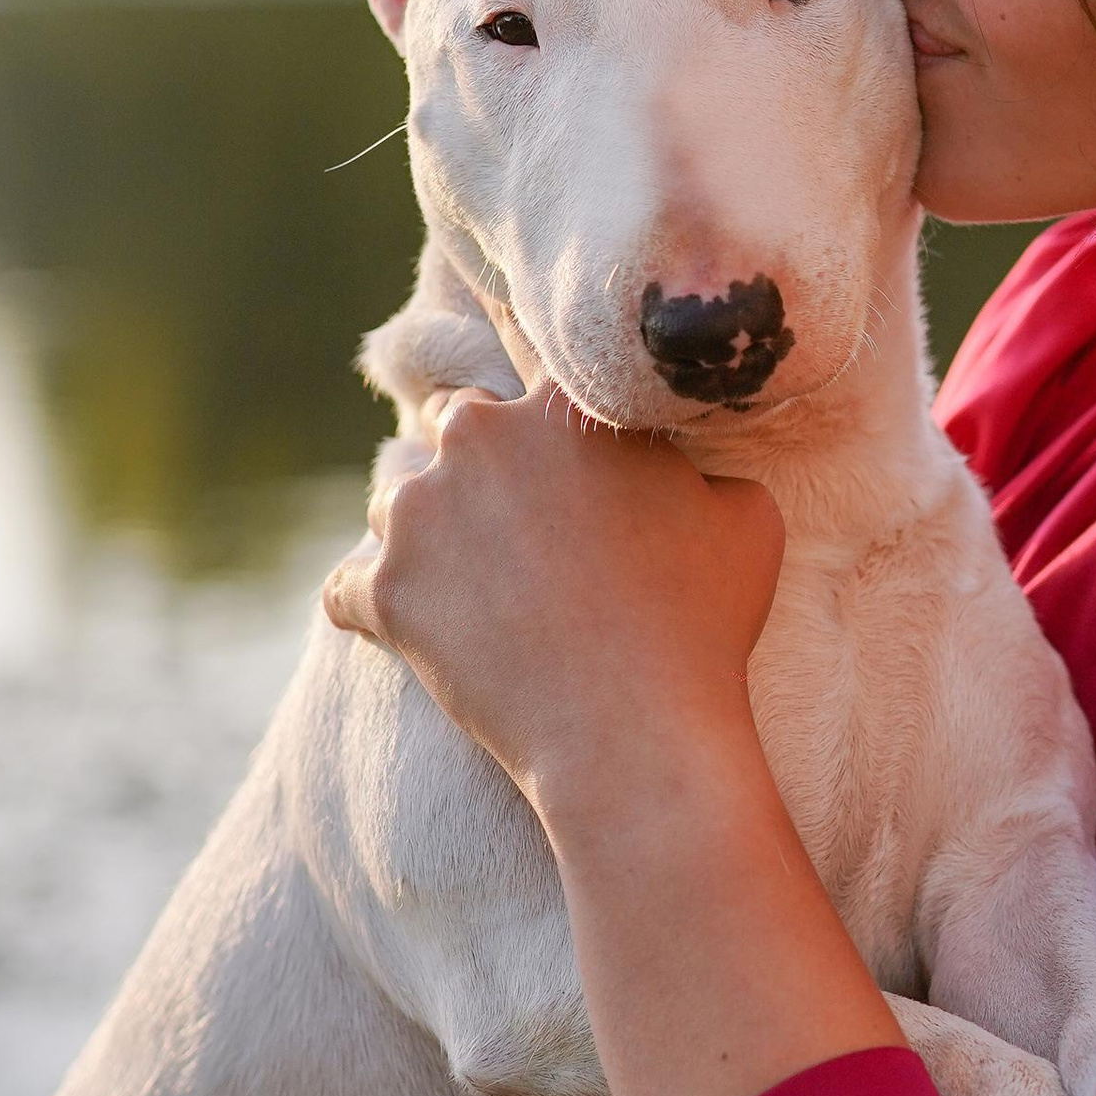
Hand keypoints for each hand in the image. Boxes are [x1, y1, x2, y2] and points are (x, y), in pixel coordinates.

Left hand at [324, 389, 785, 828]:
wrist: (635, 733)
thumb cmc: (702, 624)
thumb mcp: (745, 517)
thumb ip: (701, 469)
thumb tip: (682, 473)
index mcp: (565, 403)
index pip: (531, 362)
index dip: (538, 401)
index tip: (541, 430)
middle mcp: (480, 436)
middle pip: (459, 425)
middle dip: (481, 466)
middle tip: (516, 527)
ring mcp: (420, 512)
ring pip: (399, 504)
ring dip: (425, 536)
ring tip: (474, 593)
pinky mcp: (382, 589)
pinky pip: (350, 586)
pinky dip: (371, 605)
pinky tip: (407, 631)